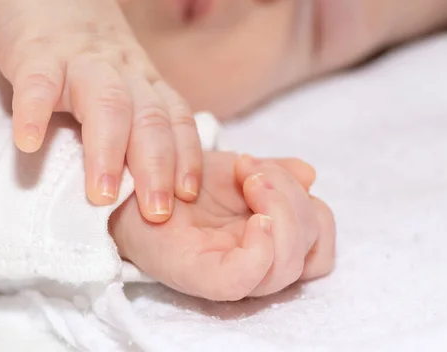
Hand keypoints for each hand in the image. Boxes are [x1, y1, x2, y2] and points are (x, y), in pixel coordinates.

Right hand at [0, 0, 200, 221]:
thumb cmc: (91, 57)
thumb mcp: (128, 85)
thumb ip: (139, 126)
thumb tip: (151, 189)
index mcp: (148, 86)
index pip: (177, 122)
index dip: (187, 158)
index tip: (187, 196)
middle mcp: (125, 74)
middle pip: (150, 120)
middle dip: (157, 168)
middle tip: (156, 213)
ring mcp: (83, 62)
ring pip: (106, 104)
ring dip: (107, 151)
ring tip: (100, 196)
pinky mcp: (39, 53)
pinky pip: (39, 82)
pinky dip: (34, 112)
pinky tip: (28, 143)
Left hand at [110, 152, 335, 300]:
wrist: (129, 178)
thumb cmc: (180, 176)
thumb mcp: (236, 167)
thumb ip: (276, 174)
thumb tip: (309, 176)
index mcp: (265, 238)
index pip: (318, 242)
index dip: (306, 205)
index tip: (262, 168)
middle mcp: (252, 260)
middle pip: (309, 253)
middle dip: (292, 200)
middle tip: (251, 169)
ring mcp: (227, 270)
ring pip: (286, 268)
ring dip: (281, 212)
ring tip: (246, 178)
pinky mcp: (198, 274)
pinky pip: (244, 279)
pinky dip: (262, 249)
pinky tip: (254, 218)